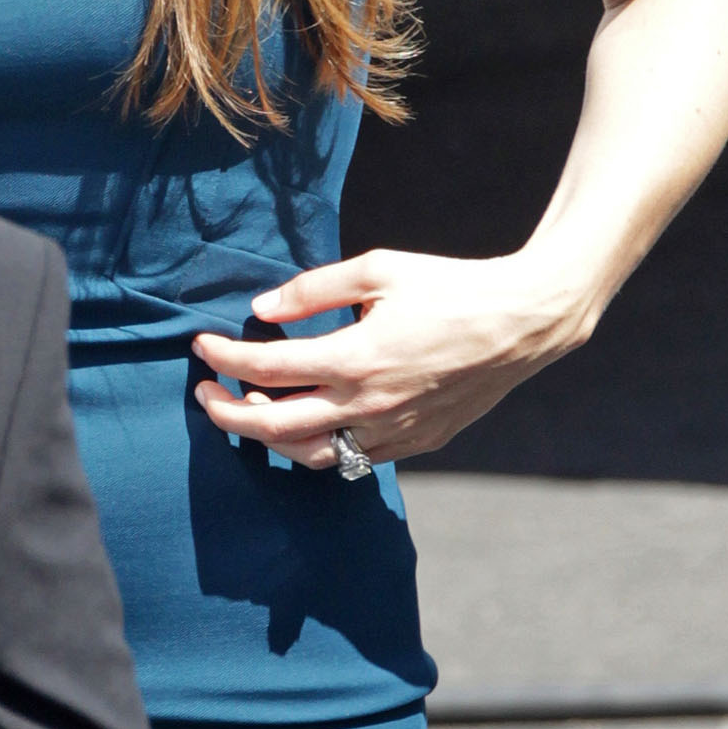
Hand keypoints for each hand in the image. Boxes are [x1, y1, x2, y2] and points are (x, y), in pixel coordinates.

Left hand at [189, 245, 591, 469]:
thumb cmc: (453, 287)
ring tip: (250, 409)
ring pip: (309, 455)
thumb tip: (262, 307)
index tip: (201, 347)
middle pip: (273, 426)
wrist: (525, 324)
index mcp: (355, 357)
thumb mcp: (381, 268)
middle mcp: (368, 404)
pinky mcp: (414, 444)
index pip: (266, 367)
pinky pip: (351, 460)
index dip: (225, 357)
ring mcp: (392, 431)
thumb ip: (315, 289)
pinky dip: (315, 448)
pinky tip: (303, 424)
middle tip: (203, 394)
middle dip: (227, 412)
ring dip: (268, 438)